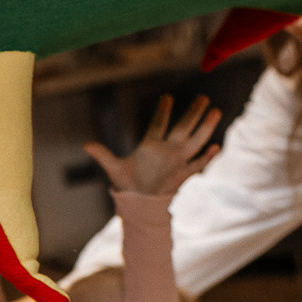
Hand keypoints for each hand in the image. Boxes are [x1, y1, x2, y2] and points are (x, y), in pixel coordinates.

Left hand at [85, 94, 221, 197]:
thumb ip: (103, 155)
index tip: (167, 97)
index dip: (162, 111)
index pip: (158, 124)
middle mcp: (167, 150)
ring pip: (195, 141)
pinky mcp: (183, 175)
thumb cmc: (127, 184)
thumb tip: (86, 144)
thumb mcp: (114, 168)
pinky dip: (206, 157)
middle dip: (193, 113)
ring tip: (216, 112)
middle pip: (183, 127)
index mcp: (151, 145)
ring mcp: (177, 161)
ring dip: (205, 127)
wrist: (140, 204)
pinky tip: (215, 147)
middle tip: (203, 98)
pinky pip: (198, 164)